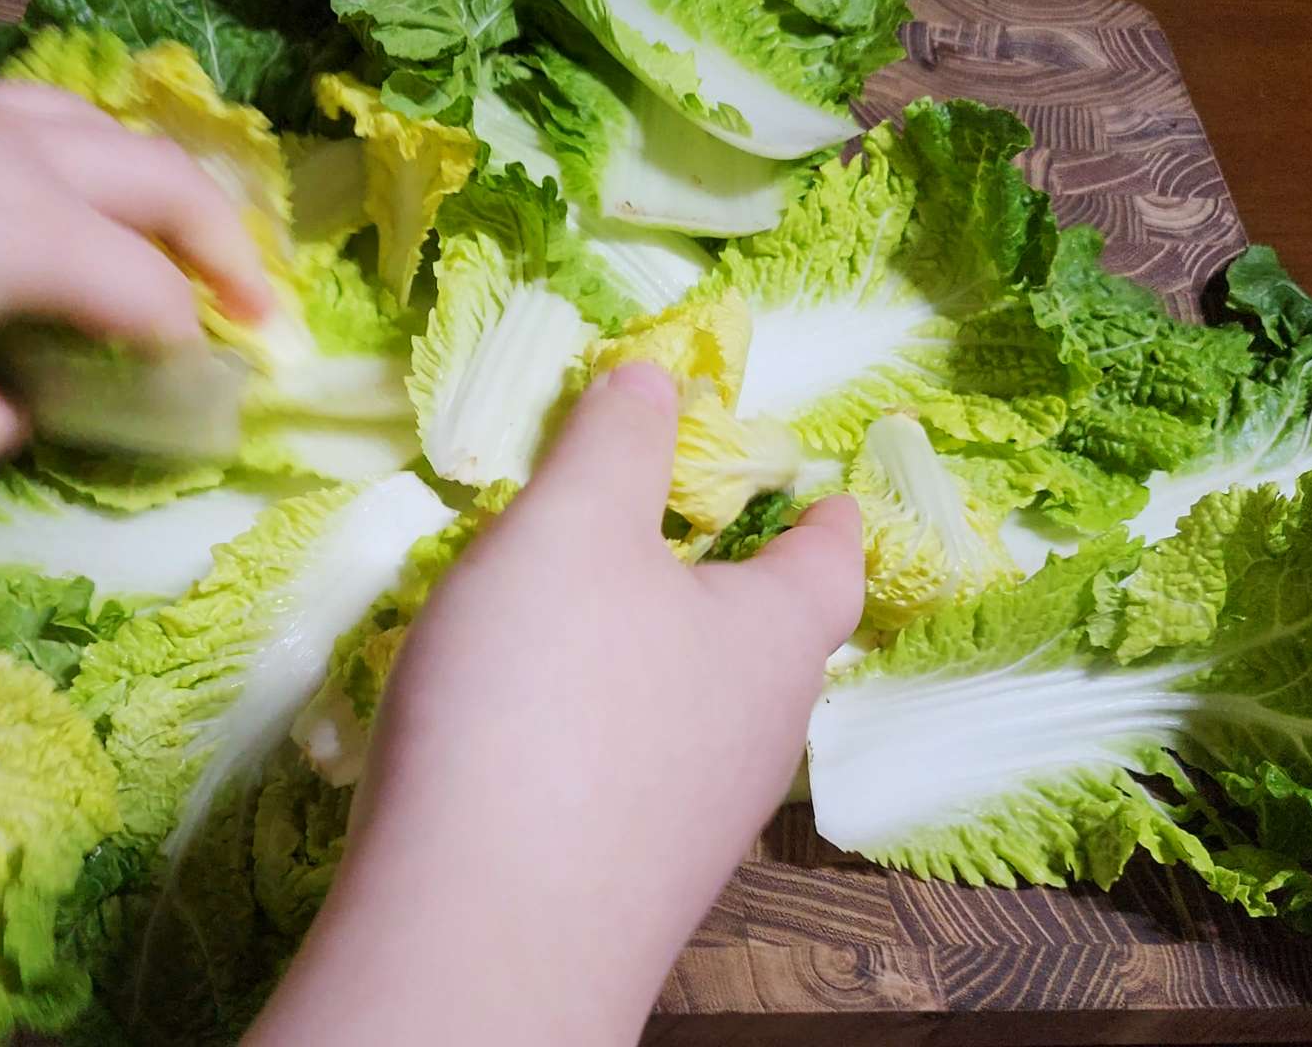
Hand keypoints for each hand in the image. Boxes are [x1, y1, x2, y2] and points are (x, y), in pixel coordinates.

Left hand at [0, 66, 270, 472]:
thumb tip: (12, 412)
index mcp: (19, 237)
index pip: (149, 292)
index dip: (195, 351)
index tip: (216, 397)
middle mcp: (3, 152)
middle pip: (158, 178)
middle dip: (224, 244)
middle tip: (254, 303)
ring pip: (89, 121)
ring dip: (149, 179)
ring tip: (163, 230)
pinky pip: (15, 109)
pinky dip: (67, 153)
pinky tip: (33, 195)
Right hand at [247, 364, 864, 1045]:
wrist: (481, 932)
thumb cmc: (545, 698)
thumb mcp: (572, 526)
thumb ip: (614, 441)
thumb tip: (659, 378)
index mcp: (773, 640)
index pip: (830, 562)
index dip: (828, 513)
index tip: (830, 487)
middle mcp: (757, 740)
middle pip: (769, 646)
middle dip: (736, 590)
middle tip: (684, 542)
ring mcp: (697, 828)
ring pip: (702, 719)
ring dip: (662, 665)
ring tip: (591, 626)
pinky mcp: (626, 885)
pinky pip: (634, 781)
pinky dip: (605, 737)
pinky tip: (535, 736)